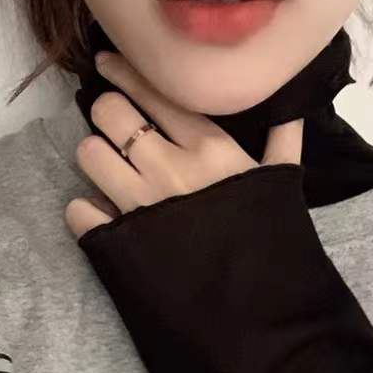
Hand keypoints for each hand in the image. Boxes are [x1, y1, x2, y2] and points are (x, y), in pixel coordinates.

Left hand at [65, 51, 303, 240]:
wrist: (256, 310)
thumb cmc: (269, 243)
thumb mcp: (282, 187)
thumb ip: (284, 142)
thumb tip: (294, 109)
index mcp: (211, 150)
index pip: (155, 92)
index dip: (123, 71)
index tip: (106, 63)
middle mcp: (171, 170)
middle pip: (109, 113)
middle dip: (108, 116)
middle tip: (120, 132)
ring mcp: (141, 207)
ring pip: (88, 154)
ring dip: (97, 159)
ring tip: (113, 173)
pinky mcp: (120, 242)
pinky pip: (79, 209)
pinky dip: (87, 211)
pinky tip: (108, 216)